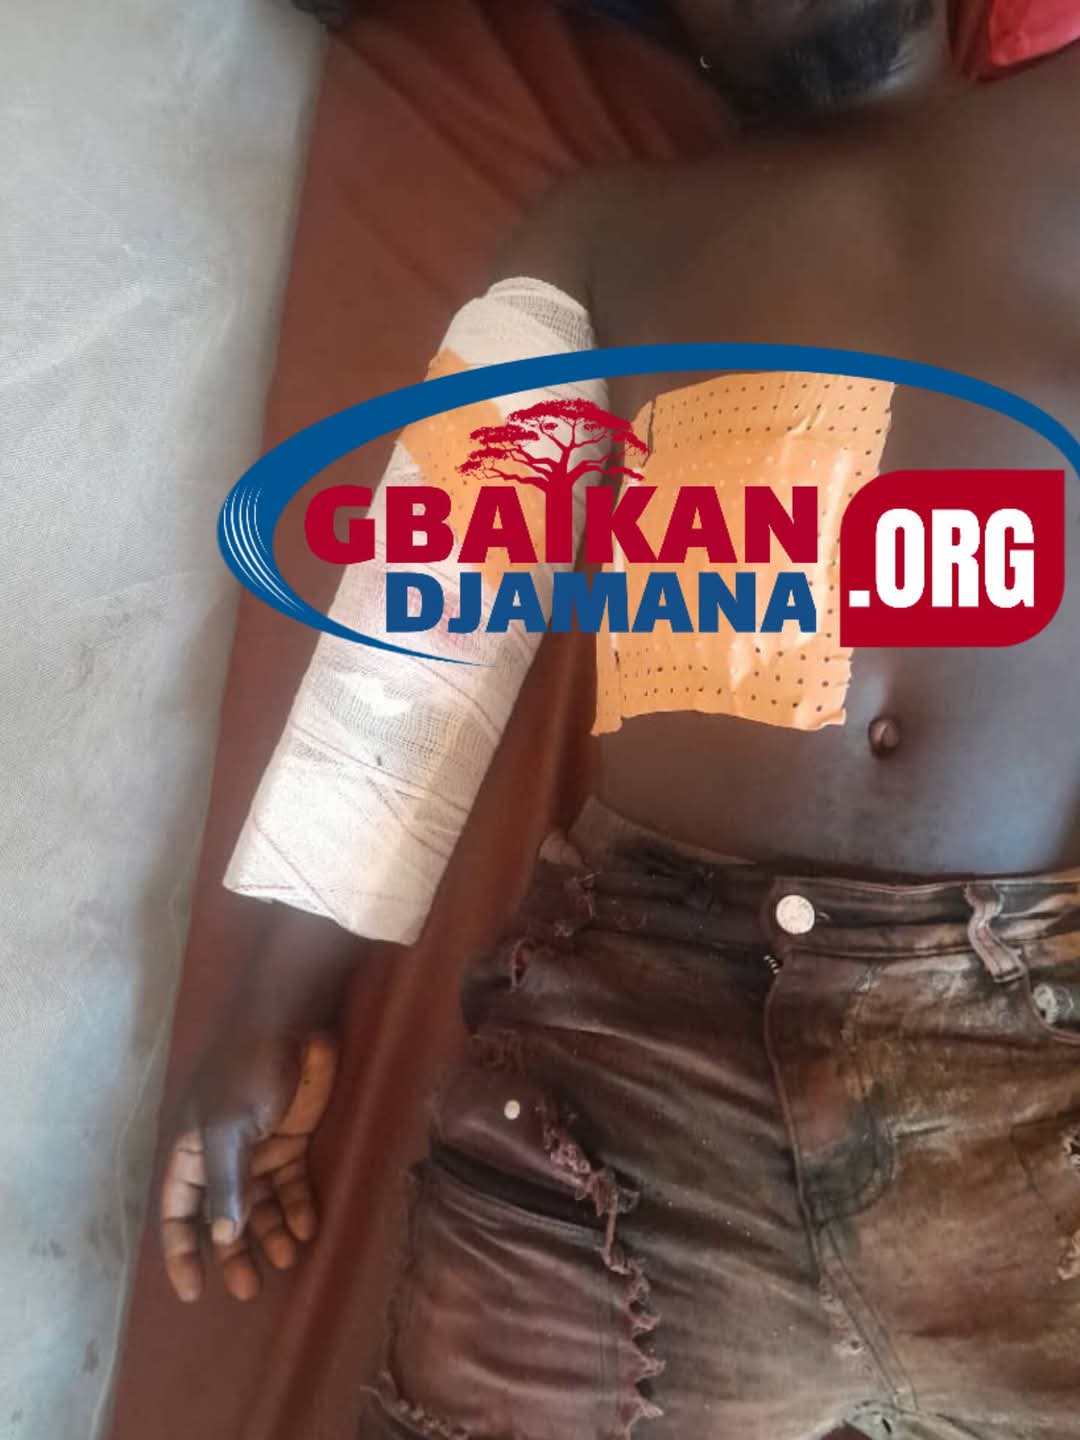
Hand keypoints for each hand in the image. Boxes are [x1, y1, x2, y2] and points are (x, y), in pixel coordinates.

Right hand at [160, 1026, 336, 1301]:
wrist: (293, 1020)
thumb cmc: (248, 1068)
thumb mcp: (228, 1126)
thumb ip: (225, 1182)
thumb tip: (220, 1238)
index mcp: (190, 1152)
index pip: (178, 1213)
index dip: (182, 1253)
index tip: (194, 1293)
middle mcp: (221, 1157)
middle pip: (223, 1218)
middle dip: (234, 1255)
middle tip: (250, 1290)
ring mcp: (258, 1148)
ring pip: (260, 1205)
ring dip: (270, 1234)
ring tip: (286, 1262)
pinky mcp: (292, 1139)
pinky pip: (291, 1184)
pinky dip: (298, 1207)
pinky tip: (308, 1228)